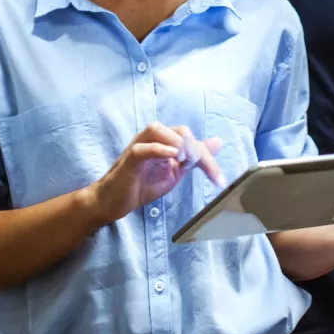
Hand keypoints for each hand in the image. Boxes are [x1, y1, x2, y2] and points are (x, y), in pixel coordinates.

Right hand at [84, 122, 223, 226]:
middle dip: (197, 150)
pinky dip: (159, 149)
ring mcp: (139, 145)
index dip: (208, 159)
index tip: (220, 180)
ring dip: (178, 143)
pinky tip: (173, 157)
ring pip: (159, 130)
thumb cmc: (141, 185)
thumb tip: (218, 142)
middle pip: (181, 131)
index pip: (192, 139)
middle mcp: (152, 138)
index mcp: (165, 140)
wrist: (113, 202)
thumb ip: (194, 157)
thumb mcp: (175, 172)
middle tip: (201, 169)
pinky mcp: (129, 159)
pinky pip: (143, 148)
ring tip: (186, 161)